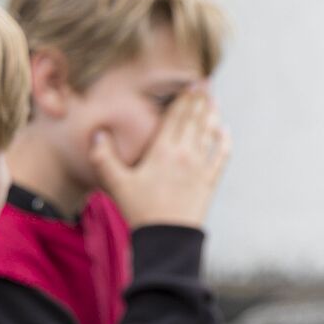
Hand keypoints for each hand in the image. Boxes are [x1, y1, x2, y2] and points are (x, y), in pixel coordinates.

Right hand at [90, 88, 230, 228]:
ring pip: (209, 135)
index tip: (191, 84)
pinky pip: (220, 158)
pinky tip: (225, 133)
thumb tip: (98, 132)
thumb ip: (103, 157)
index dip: (183, 99)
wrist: (167, 239)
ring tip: (214, 101)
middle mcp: (184, 155)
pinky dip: (224, 143)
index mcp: (162, 151)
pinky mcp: (209, 183)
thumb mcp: (115, 184)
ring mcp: (199, 169)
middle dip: (200, 100)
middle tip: (205, 84)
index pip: (175, 117)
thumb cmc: (139, 210)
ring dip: (212, 116)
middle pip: (194, 121)